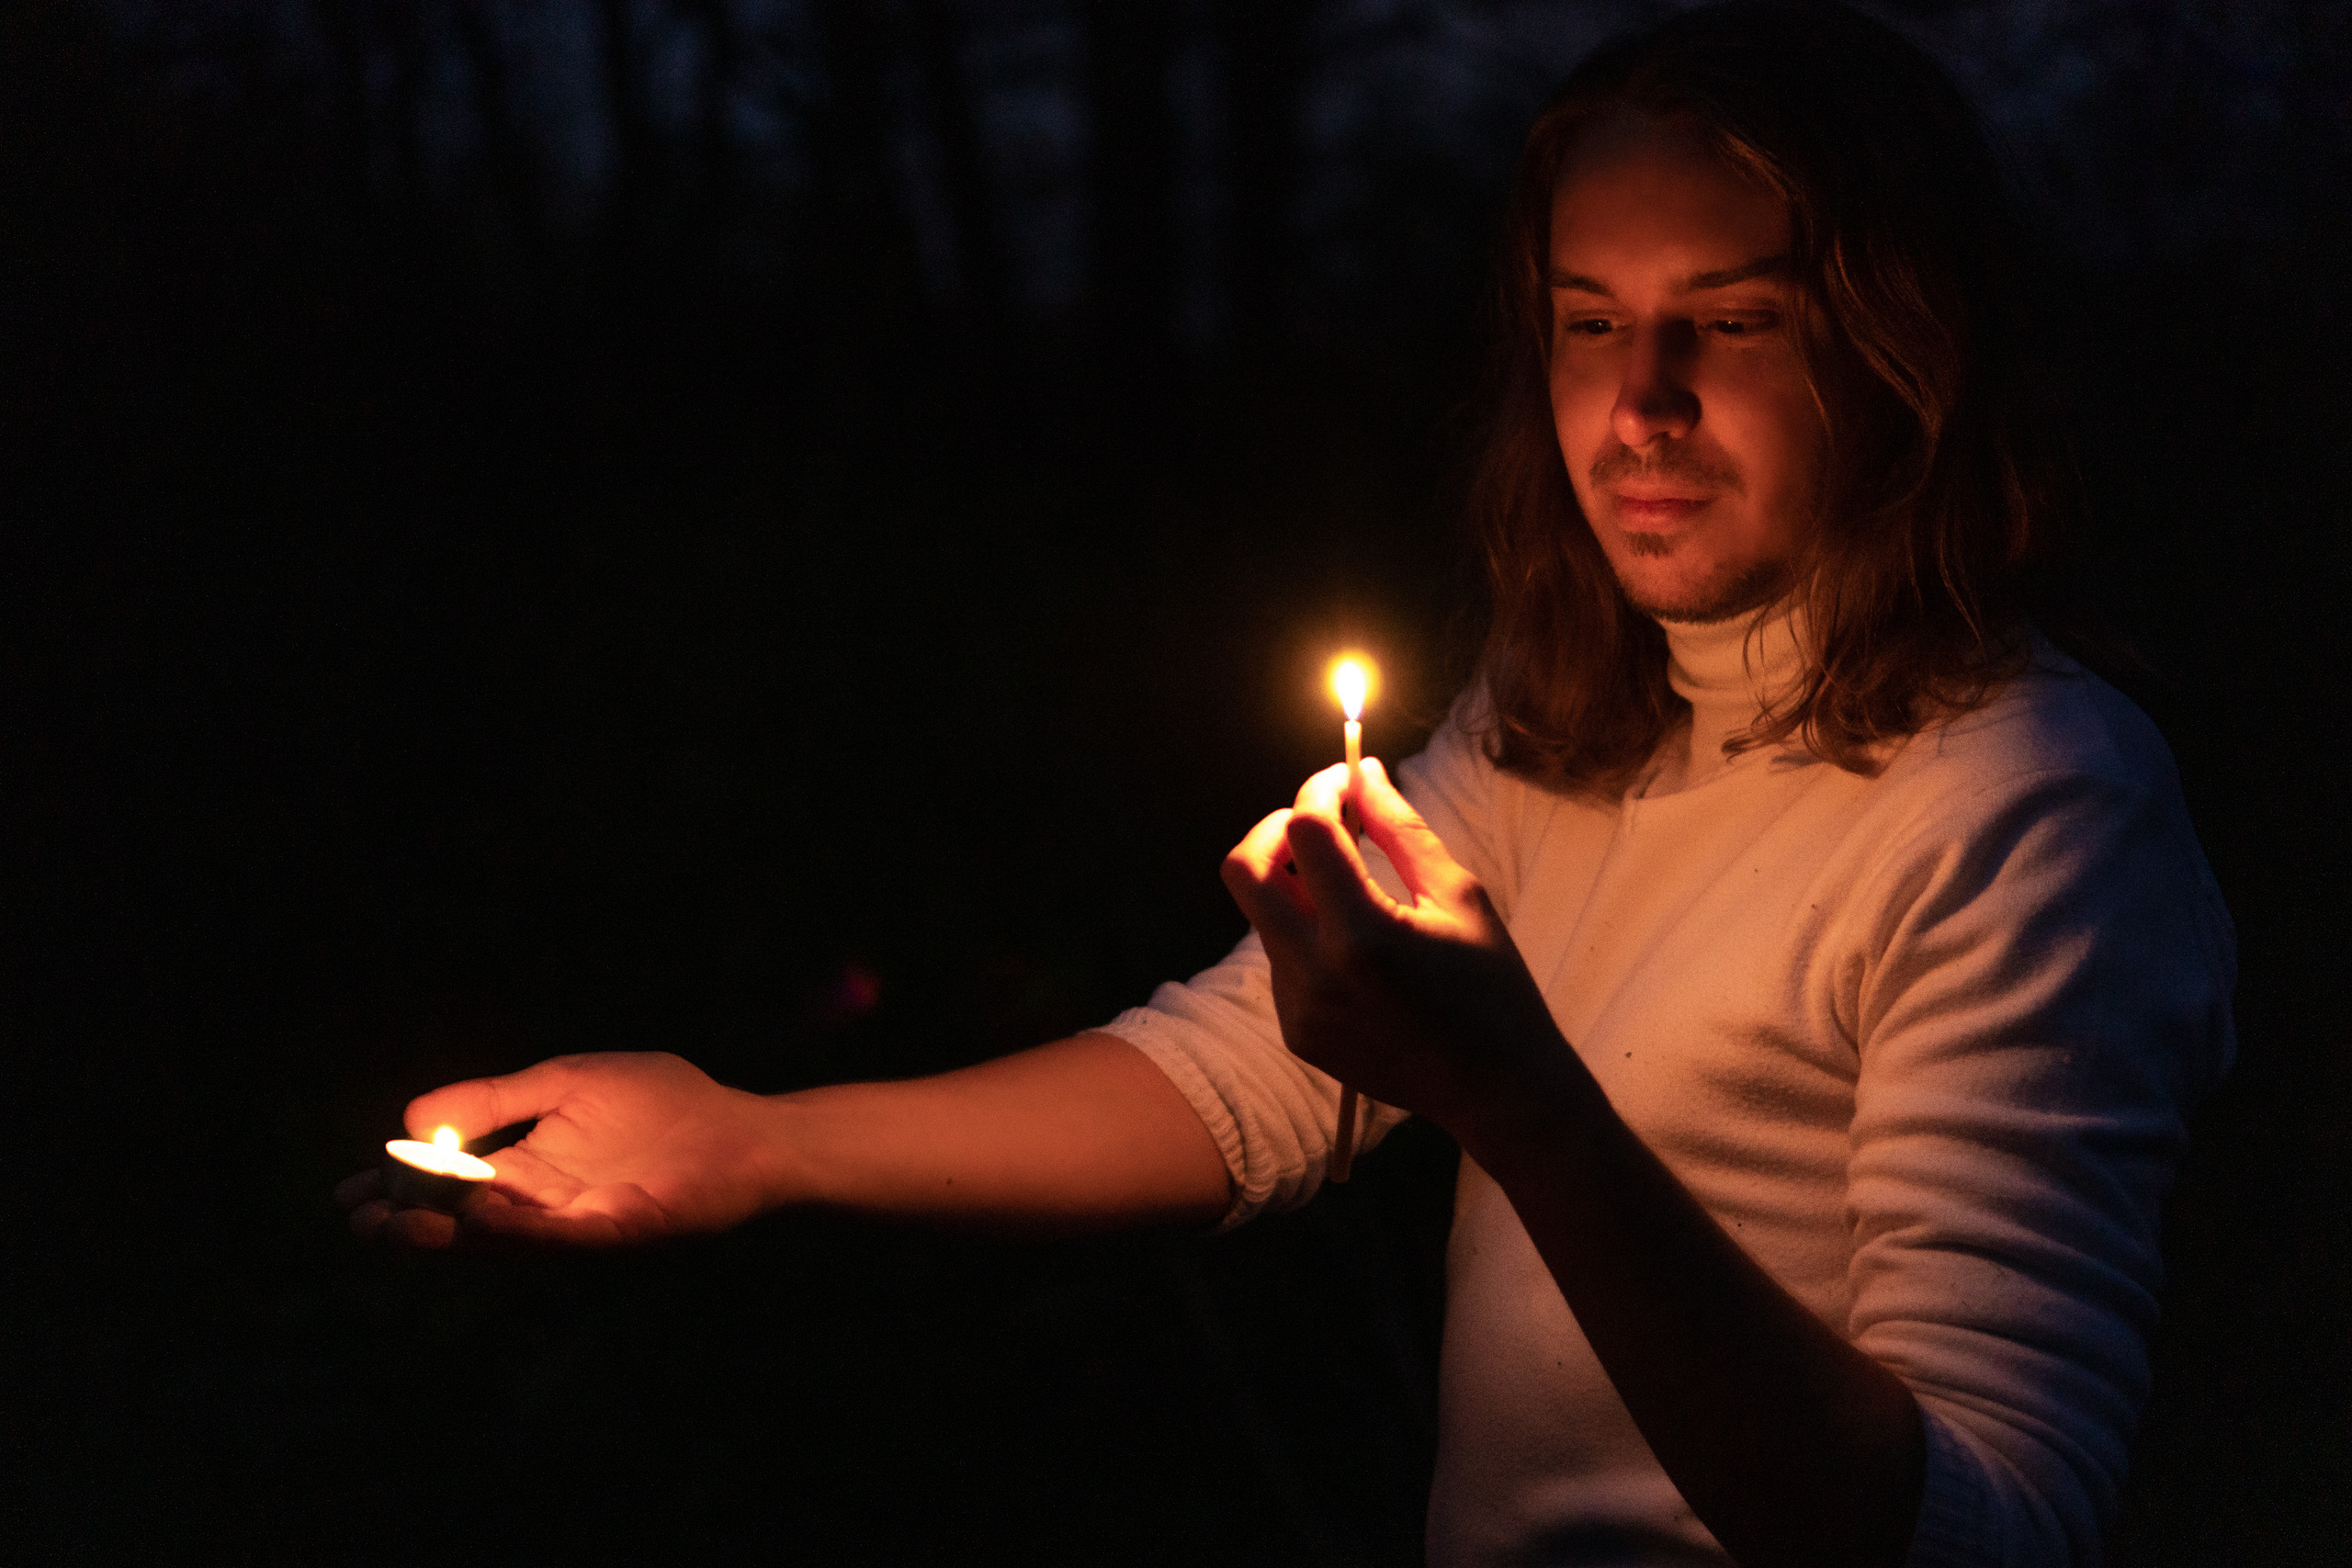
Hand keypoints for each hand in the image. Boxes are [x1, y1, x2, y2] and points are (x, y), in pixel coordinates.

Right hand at [334, 1052, 786, 1247]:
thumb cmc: (662, 1102)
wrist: (742, 1131)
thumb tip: (417, 1117)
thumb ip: (497, 1099)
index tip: (345, 1194)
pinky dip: (518, 1230)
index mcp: (527, 1170)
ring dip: (446, 1236)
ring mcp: (577, 1226)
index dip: (397, 1192)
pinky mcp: (616, 1234)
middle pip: (460, 1224)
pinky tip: (480, 1215)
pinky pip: (558, 1238)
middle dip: (407, 1225)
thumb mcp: (565, 1083)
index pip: (447, 1188)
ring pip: (499, 1240)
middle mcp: (543, 1207)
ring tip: (394, 1227)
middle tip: (358, 1222)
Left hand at [1220, 758, 1567, 1136]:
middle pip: (1243, 869)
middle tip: (1322, 823)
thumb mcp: (1459, 895)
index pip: (1304, 832)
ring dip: (1295, 885)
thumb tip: (1362, 770)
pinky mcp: (1296, 1032)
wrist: (1498, 1092)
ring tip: (1355, 887)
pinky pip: (1280, 959)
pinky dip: (1307, 934)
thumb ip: (1401, 828)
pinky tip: (1360, 949)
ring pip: (1261, 915)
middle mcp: (1315, 974)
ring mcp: (1298, 1009)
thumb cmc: (1492, 987)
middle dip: (1276, 829)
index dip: (1320, 791)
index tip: (1344, 782)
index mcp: (1363, 935)